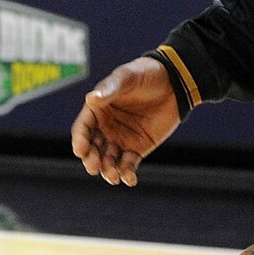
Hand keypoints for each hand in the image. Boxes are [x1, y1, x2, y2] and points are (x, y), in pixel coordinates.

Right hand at [71, 57, 181, 186]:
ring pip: (108, 160)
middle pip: (93, 148)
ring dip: (108, 170)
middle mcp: (105, 127)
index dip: (80, 140)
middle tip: (94, 167)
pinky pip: (128, 164)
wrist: (174, 83)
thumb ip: (110, 89)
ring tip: (113, 176)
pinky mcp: (137, 149)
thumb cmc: (145, 74)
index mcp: (97, 110)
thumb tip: (91, 98)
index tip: (80, 150)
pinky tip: (129, 179)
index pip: (83, 128)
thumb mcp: (127, 77)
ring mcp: (120, 140)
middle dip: (92, 160)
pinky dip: (127, 173)